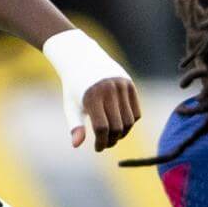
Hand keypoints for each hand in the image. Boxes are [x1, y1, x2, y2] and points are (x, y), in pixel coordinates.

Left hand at [42, 30, 138, 150]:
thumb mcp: (71, 106)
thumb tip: (76, 145)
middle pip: (117, 127)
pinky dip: (130, 122)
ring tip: (113, 136)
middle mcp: (109, 90)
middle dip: (112, 140)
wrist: (82, 58)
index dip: (101, 142)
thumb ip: (75, 126)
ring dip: (123, 133)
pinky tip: (119, 124)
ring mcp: (121, 86)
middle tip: (105, 144)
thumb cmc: (74, 87)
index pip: (102, 128)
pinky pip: (136, 112)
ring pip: (129, 121)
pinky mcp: (130, 84)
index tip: (97, 148)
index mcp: (92, 96)